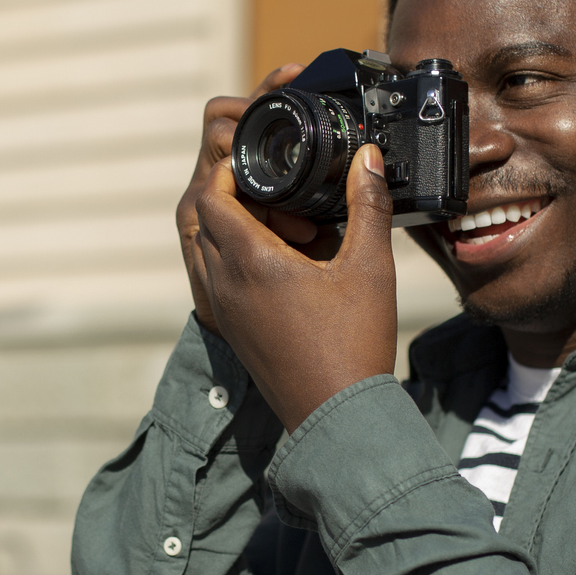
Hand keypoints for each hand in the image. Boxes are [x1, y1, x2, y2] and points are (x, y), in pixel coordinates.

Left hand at [192, 142, 397, 429]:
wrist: (337, 416)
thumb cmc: (352, 344)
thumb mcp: (370, 267)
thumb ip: (367, 205)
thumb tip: (367, 158)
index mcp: (249, 262)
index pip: (210, 198)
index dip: (230, 173)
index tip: (264, 167)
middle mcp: (224, 284)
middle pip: (205, 220)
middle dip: (239, 200)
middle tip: (288, 203)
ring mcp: (223, 311)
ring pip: (207, 252)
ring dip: (236, 232)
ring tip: (290, 236)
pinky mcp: (231, 330)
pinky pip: (216, 281)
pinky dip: (237, 263)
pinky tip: (285, 269)